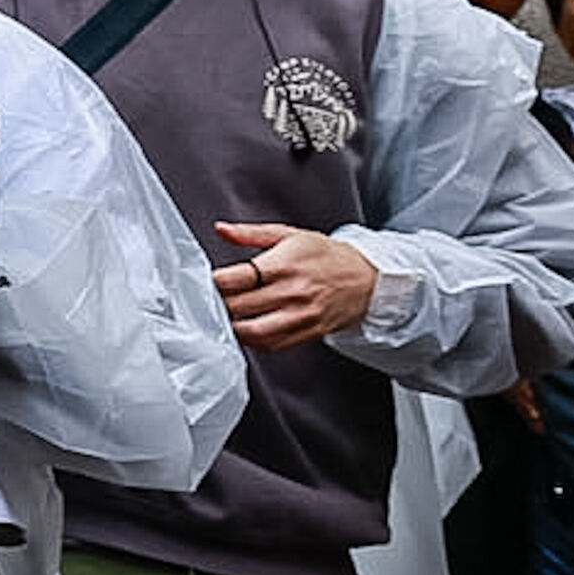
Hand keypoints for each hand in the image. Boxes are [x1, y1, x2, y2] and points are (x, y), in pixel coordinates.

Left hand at [209, 221, 379, 350]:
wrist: (367, 279)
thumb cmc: (326, 256)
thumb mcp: (289, 234)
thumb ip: (251, 233)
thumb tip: (221, 229)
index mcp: (284, 265)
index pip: (238, 278)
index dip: (215, 282)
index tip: (206, 282)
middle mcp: (292, 292)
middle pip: (240, 306)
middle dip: (218, 305)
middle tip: (209, 301)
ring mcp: (300, 316)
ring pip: (253, 331)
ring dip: (232, 327)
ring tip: (224, 318)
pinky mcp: (307, 333)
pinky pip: (271, 345)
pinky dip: (252, 341)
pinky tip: (244, 330)